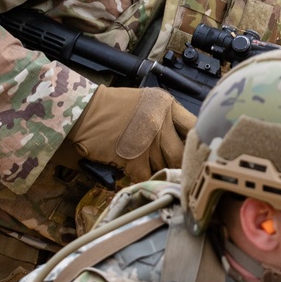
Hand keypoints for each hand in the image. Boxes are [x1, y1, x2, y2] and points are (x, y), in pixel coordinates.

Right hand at [67, 85, 195, 181]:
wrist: (83, 112)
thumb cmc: (115, 107)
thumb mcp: (147, 102)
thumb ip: (168, 117)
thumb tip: (189, 141)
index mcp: (167, 104)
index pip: (195, 126)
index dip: (197, 142)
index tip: (196, 152)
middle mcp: (160, 121)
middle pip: (182, 153)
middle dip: (178, 164)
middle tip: (174, 170)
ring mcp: (147, 140)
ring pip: (164, 166)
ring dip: (157, 171)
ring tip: (149, 169)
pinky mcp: (133, 158)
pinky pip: (146, 176)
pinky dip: (142, 179)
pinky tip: (135, 174)